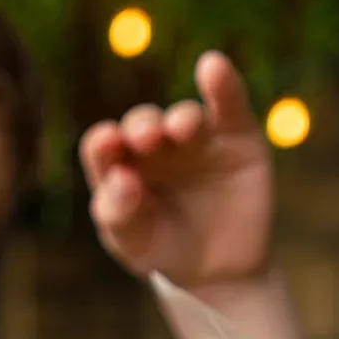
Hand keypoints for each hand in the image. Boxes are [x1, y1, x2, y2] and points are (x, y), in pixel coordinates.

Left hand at [80, 51, 272, 286]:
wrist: (219, 271)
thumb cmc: (163, 252)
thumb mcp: (132, 243)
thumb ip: (117, 214)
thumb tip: (120, 178)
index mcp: (119, 167)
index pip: (102, 146)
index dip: (103, 142)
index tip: (107, 144)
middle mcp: (154, 147)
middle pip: (141, 124)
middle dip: (141, 126)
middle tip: (145, 138)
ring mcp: (195, 139)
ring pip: (183, 116)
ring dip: (180, 118)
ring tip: (180, 130)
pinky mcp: (236, 136)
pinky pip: (229, 104)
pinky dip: (222, 84)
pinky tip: (212, 67)